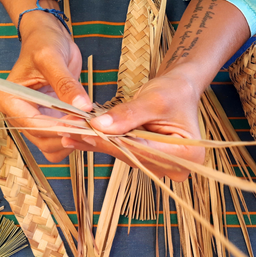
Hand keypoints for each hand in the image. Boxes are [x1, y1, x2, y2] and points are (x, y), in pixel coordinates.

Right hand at [0, 12, 91, 161]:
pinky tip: (87, 127)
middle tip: (92, 126)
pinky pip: (59, 141)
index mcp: (10, 100)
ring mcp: (34, 120)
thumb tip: (82, 107)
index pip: (34, 125)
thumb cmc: (44, 43)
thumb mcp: (52, 58)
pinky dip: (73, 140)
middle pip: (42, 140)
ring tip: (91, 126)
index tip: (83, 124)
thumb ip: (66, 84)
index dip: (59, 128)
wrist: (49, 38)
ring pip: (51, 147)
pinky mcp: (48, 122)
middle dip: (67, 136)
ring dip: (71, 142)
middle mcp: (18, 115)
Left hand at [61, 65, 205, 180]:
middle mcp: (176, 167)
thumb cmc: (174, 92)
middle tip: (69, 132)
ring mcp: (161, 166)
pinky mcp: (148, 160)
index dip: (112, 141)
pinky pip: (122, 152)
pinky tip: (78, 136)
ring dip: (96, 142)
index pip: (142, 150)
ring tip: (69, 132)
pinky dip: (102, 142)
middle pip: (131, 156)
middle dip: (99, 142)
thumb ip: (128, 115)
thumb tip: (99, 126)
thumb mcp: (153, 99)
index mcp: (186, 155)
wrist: (179, 90)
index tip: (85, 131)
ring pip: (124, 155)